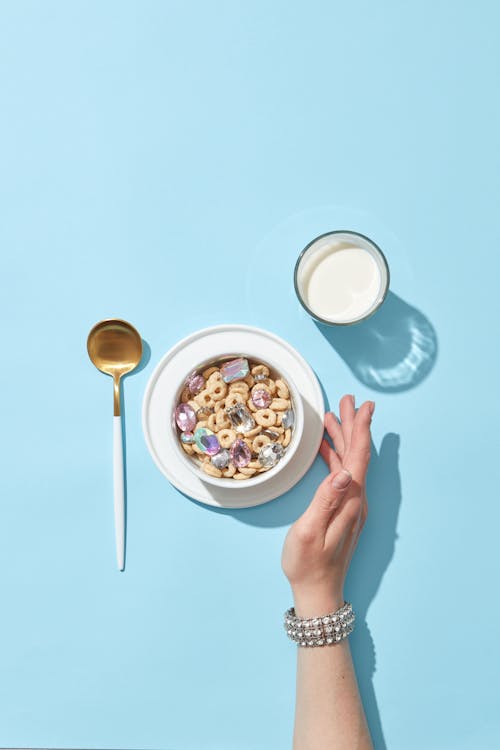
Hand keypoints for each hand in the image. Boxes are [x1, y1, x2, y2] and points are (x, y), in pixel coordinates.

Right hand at [281, 395, 373, 617]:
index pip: (359, 457)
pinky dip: (336, 456)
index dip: (361, 429)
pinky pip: (342, 474)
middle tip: (348, 399)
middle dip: (353, 425)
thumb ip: (326, 500)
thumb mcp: (311, 531)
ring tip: (334, 416)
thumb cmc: (308, 564)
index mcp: (350, 501)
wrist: (317, 593)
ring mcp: (350, 505)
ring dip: (344, 438)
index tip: (363, 405)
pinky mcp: (342, 510)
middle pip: (357, 455)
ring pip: (350, 462)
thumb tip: (344, 472)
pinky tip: (327, 449)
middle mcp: (355, 500)